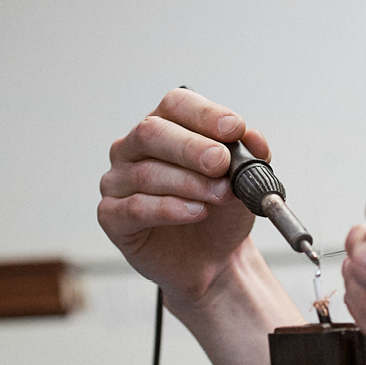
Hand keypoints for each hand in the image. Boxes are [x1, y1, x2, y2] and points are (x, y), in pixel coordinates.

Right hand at [98, 88, 268, 301]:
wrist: (215, 260)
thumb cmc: (221, 213)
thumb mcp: (245, 181)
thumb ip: (250, 156)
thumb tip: (254, 138)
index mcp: (165, 126)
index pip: (176, 104)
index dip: (205, 114)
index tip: (235, 129)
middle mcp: (133, 148)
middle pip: (152, 132)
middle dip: (191, 147)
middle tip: (221, 162)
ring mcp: (117, 181)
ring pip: (147, 173)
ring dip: (190, 184)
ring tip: (220, 195)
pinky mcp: (111, 216)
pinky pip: (135, 207)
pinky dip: (170, 209)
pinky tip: (195, 212)